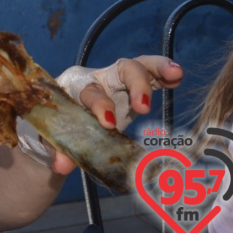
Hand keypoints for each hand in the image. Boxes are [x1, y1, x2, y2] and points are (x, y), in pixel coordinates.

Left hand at [37, 57, 181, 175]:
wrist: (59, 117)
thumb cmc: (58, 124)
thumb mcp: (55, 136)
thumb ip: (59, 149)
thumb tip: (62, 166)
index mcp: (73, 86)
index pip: (89, 91)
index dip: (100, 105)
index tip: (108, 123)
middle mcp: (96, 78)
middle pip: (120, 68)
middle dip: (136, 84)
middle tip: (144, 107)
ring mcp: (115, 80)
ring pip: (138, 65)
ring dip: (158, 68)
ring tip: (176, 73)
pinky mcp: (129, 86)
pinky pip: (149, 74)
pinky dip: (164, 74)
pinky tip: (178, 78)